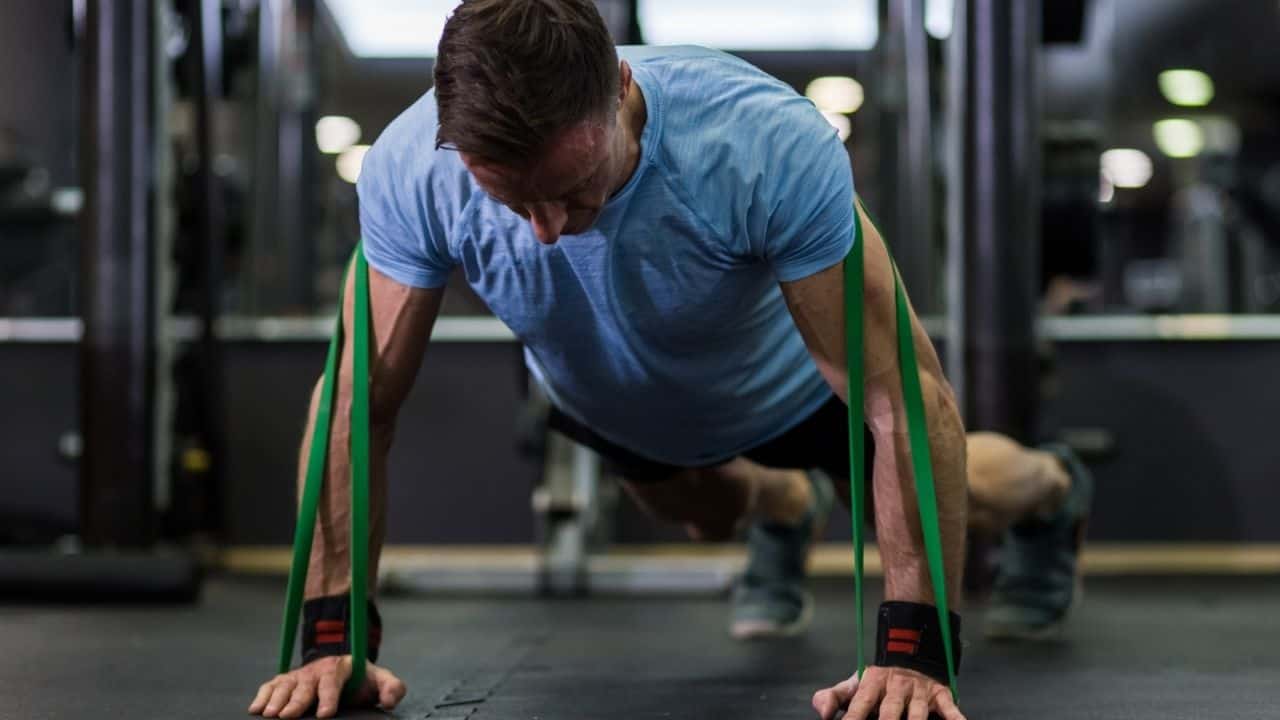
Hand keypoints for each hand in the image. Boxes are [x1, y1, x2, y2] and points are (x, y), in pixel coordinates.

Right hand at [248, 655, 406, 718]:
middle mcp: (317, 670)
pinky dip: (262, 695)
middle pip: (305, 685)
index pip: (333, 680)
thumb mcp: (381, 680)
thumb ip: (391, 687)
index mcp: (342, 667)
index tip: (325, 714)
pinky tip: (256, 708)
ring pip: (285, 685)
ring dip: (276, 699)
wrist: (346, 668)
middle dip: (296, 701)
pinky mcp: (287, 681)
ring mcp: (300, 675)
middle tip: (288, 716)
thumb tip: (390, 700)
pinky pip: (271, 685)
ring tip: (269, 714)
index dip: (328, 697)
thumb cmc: (363, 680)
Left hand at [811, 666, 964, 719]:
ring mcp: (919, 692)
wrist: (910, 649)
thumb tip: (823, 714)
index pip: (859, 704)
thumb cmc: (878, 681)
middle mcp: (896, 688)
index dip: (853, 718)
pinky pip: (950, 708)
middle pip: (890, 712)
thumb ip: (834, 697)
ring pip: (918, 713)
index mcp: (872, 684)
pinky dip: (956, 718)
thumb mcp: (855, 685)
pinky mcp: (940, 694)